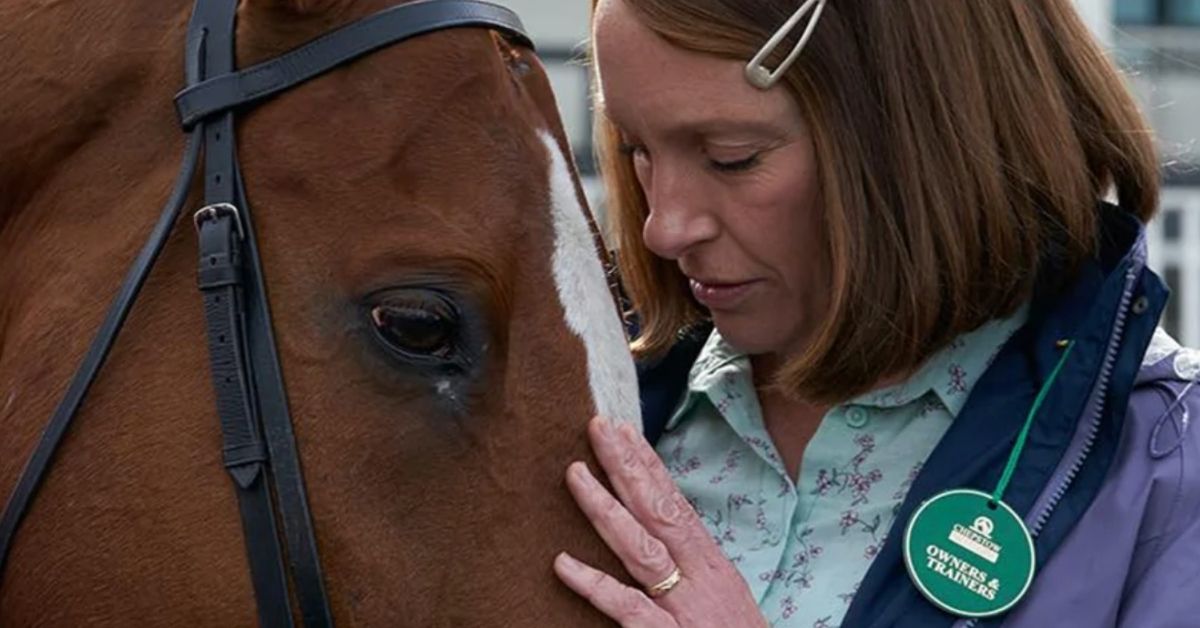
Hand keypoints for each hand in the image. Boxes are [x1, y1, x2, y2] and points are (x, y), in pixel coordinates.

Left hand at [554, 416, 767, 627]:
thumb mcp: (721, 599)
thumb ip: (690, 568)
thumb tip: (655, 534)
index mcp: (712, 566)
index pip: (675, 504)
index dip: (648, 465)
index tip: (624, 431)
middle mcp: (700, 578)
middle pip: (658, 512)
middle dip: (627, 467)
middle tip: (597, 426)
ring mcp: (684, 609)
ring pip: (639, 548)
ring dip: (605, 508)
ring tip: (574, 474)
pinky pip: (626, 608)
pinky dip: (594, 585)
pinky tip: (562, 564)